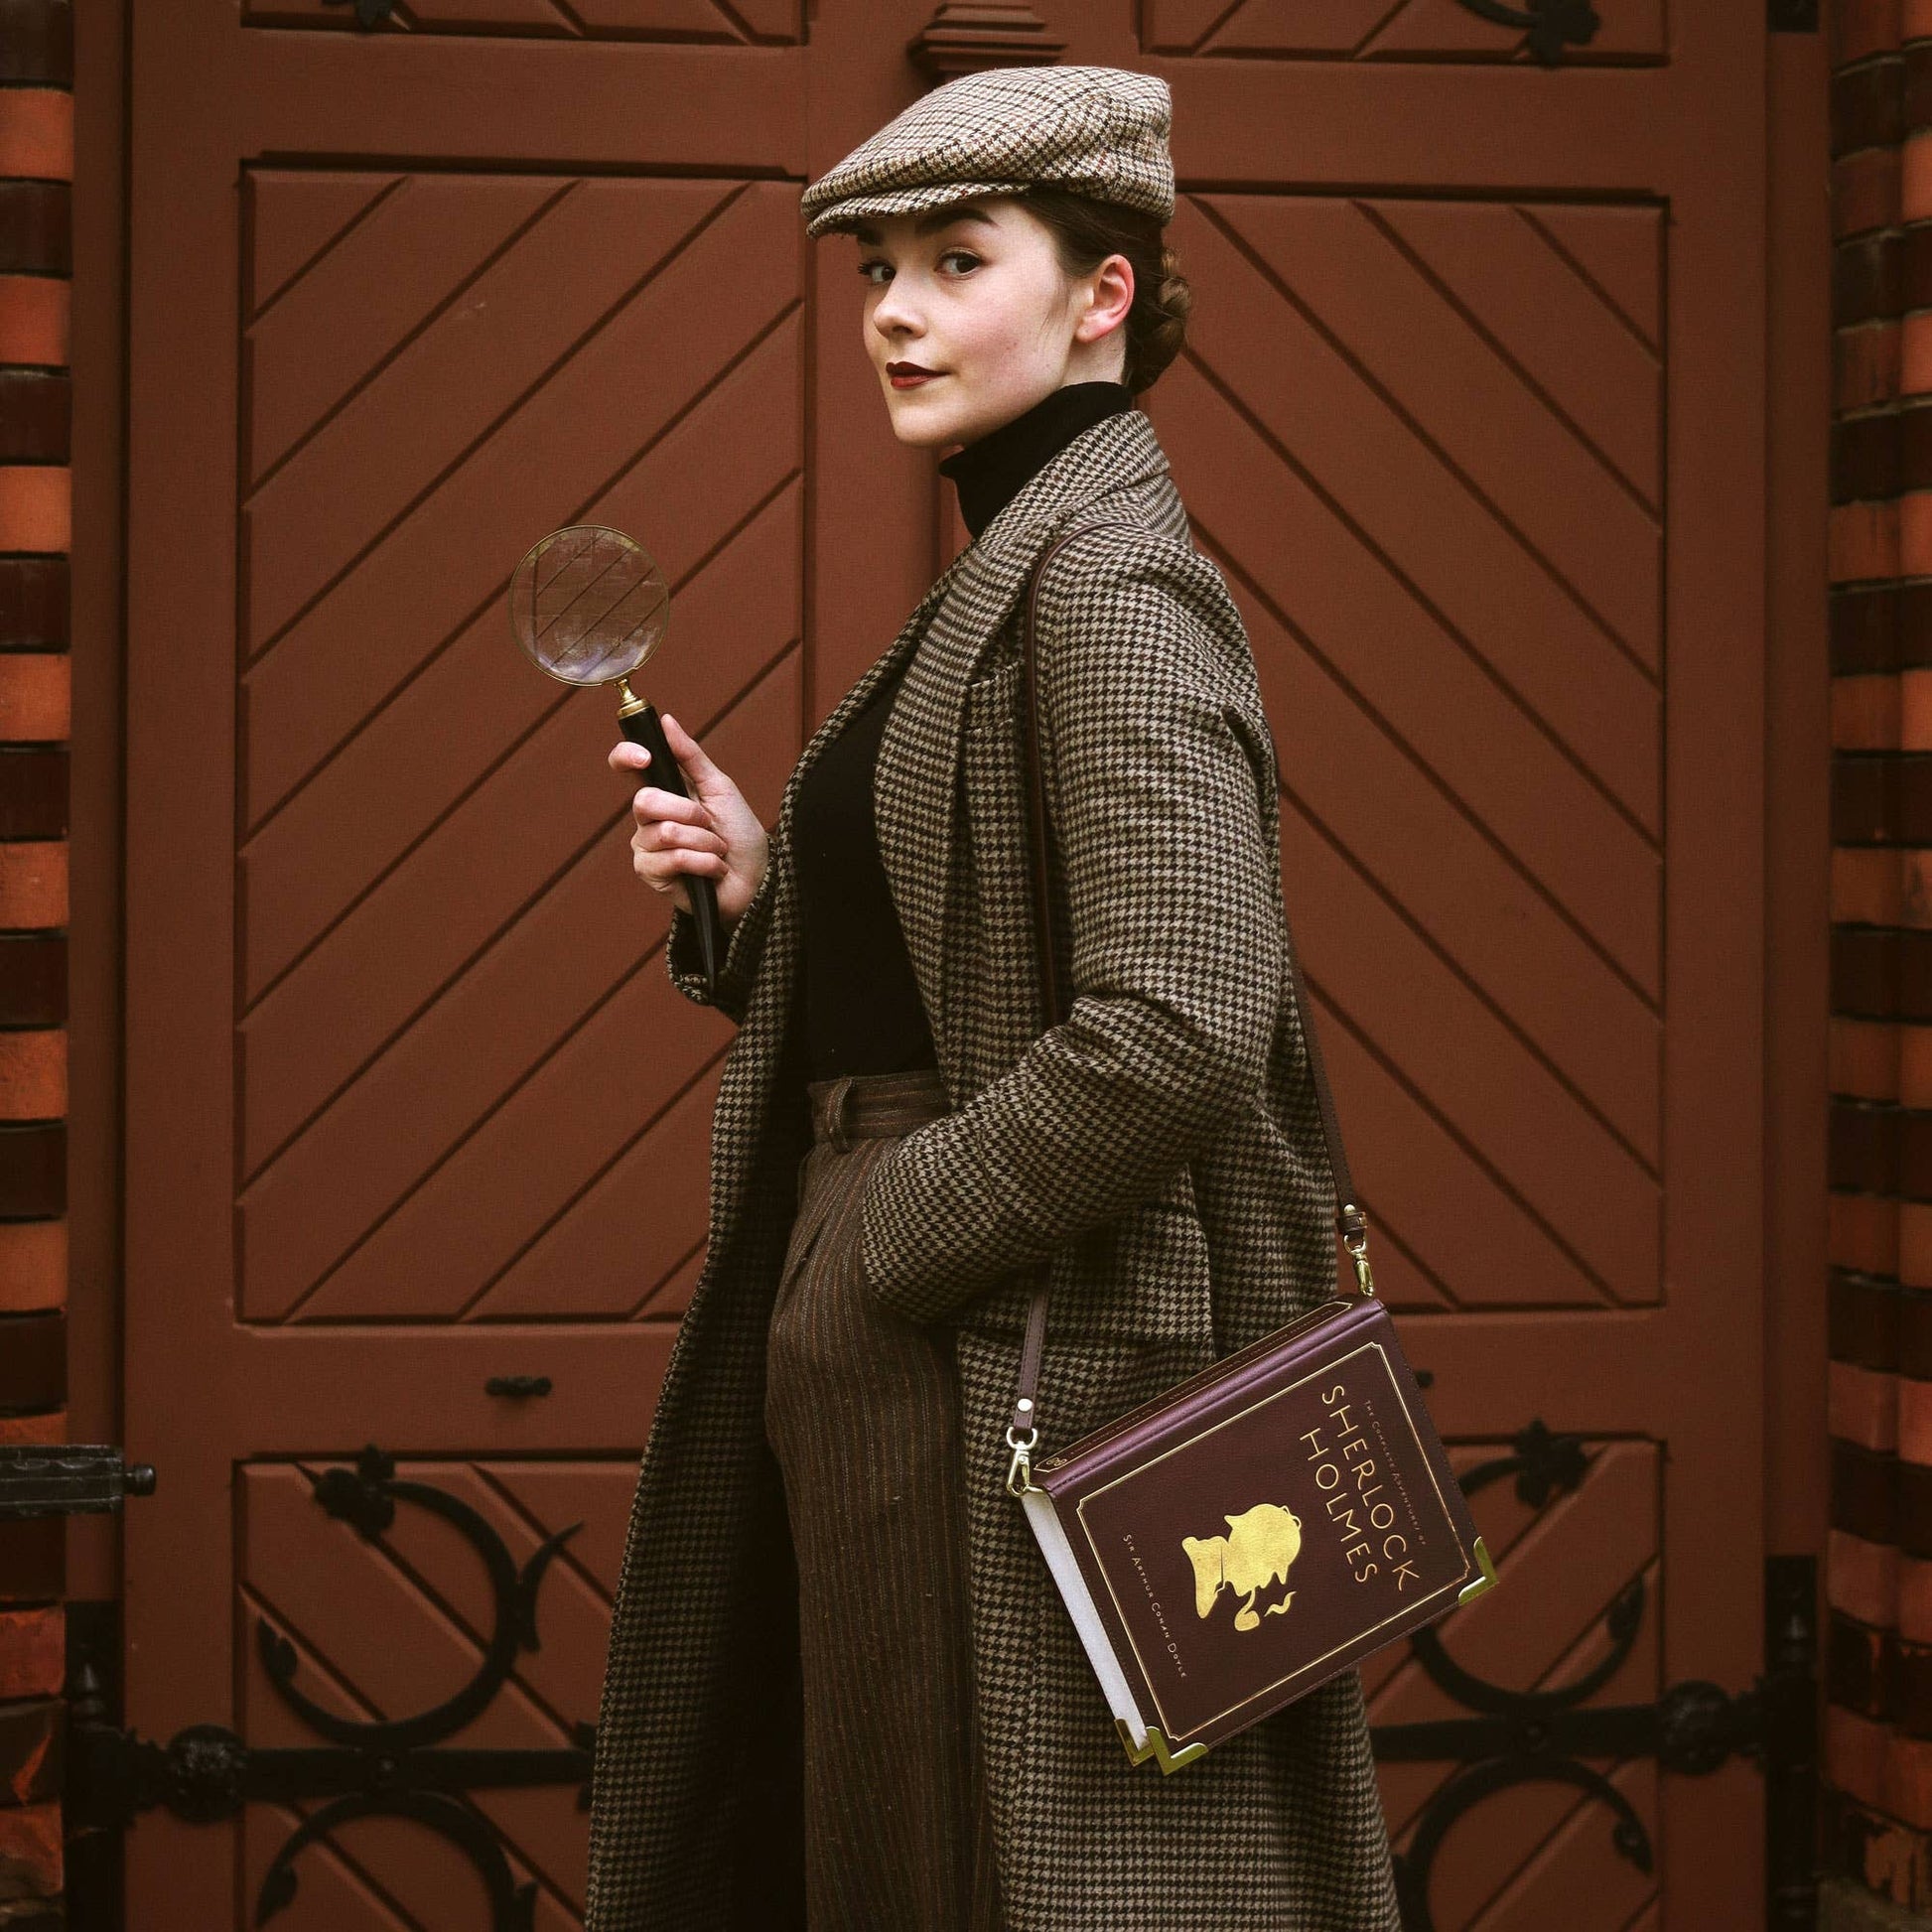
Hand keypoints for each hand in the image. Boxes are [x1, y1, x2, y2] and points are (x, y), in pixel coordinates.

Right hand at [609, 713, 768, 927]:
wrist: (757, 878)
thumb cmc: (739, 834)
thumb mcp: (720, 788)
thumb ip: (691, 757)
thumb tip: (666, 720)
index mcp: (663, 792)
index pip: (626, 768)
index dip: (625, 757)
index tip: (644, 757)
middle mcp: (648, 819)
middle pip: (645, 801)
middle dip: (689, 812)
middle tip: (709, 823)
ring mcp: (646, 848)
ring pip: (664, 832)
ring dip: (704, 841)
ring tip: (717, 849)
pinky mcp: (652, 876)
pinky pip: (673, 859)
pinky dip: (704, 862)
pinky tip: (714, 869)